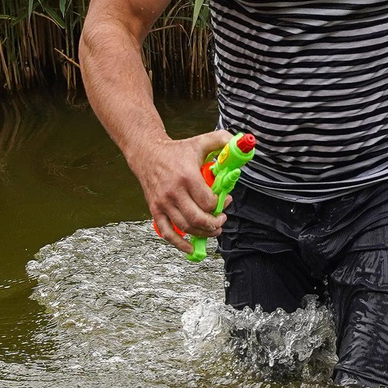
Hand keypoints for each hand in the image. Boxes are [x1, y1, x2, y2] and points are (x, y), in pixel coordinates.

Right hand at [131, 128, 236, 253]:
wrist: (147, 153)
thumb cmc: (176, 150)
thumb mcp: (201, 142)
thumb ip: (222, 140)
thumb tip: (240, 142)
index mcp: (187, 176)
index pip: (208, 201)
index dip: (221, 205)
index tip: (226, 201)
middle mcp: (174, 192)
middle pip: (198, 219)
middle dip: (214, 224)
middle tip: (221, 221)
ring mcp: (163, 203)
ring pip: (186, 228)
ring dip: (203, 233)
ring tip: (212, 229)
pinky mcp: (156, 210)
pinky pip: (167, 233)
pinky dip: (179, 244)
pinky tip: (190, 248)